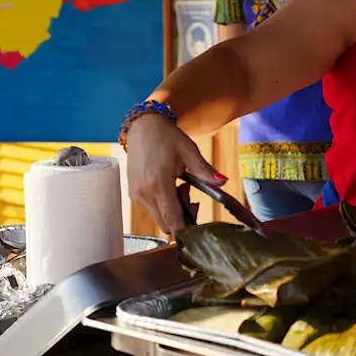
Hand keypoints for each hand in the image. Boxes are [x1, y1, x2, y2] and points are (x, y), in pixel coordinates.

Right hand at [126, 113, 225, 233]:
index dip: (187, 229)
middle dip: (182, 218)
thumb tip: (222, 182)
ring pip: (158, 218)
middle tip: (191, 195)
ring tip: (180, 186)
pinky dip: (162, 205)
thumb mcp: (189, 151)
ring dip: (172, 211)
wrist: (143, 125)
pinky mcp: (132, 193)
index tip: (199, 228)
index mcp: (159, 184)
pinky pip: (151, 209)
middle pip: (166, 224)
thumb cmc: (166, 137)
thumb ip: (205, 171)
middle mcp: (144, 194)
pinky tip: (169, 187)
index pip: (173, 220)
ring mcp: (136, 195)